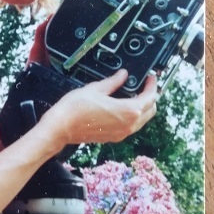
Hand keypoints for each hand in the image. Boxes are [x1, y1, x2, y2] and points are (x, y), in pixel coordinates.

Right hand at [42, 69, 157, 145]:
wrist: (61, 128)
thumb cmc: (75, 110)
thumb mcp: (96, 88)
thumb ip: (113, 81)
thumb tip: (123, 75)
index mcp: (128, 111)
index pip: (150, 97)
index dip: (152, 85)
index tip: (150, 78)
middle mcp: (129, 125)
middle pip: (151, 110)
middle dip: (151, 97)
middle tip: (144, 86)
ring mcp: (122, 133)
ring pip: (143, 120)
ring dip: (143, 108)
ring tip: (134, 95)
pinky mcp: (114, 137)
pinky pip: (132, 126)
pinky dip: (133, 116)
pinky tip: (123, 107)